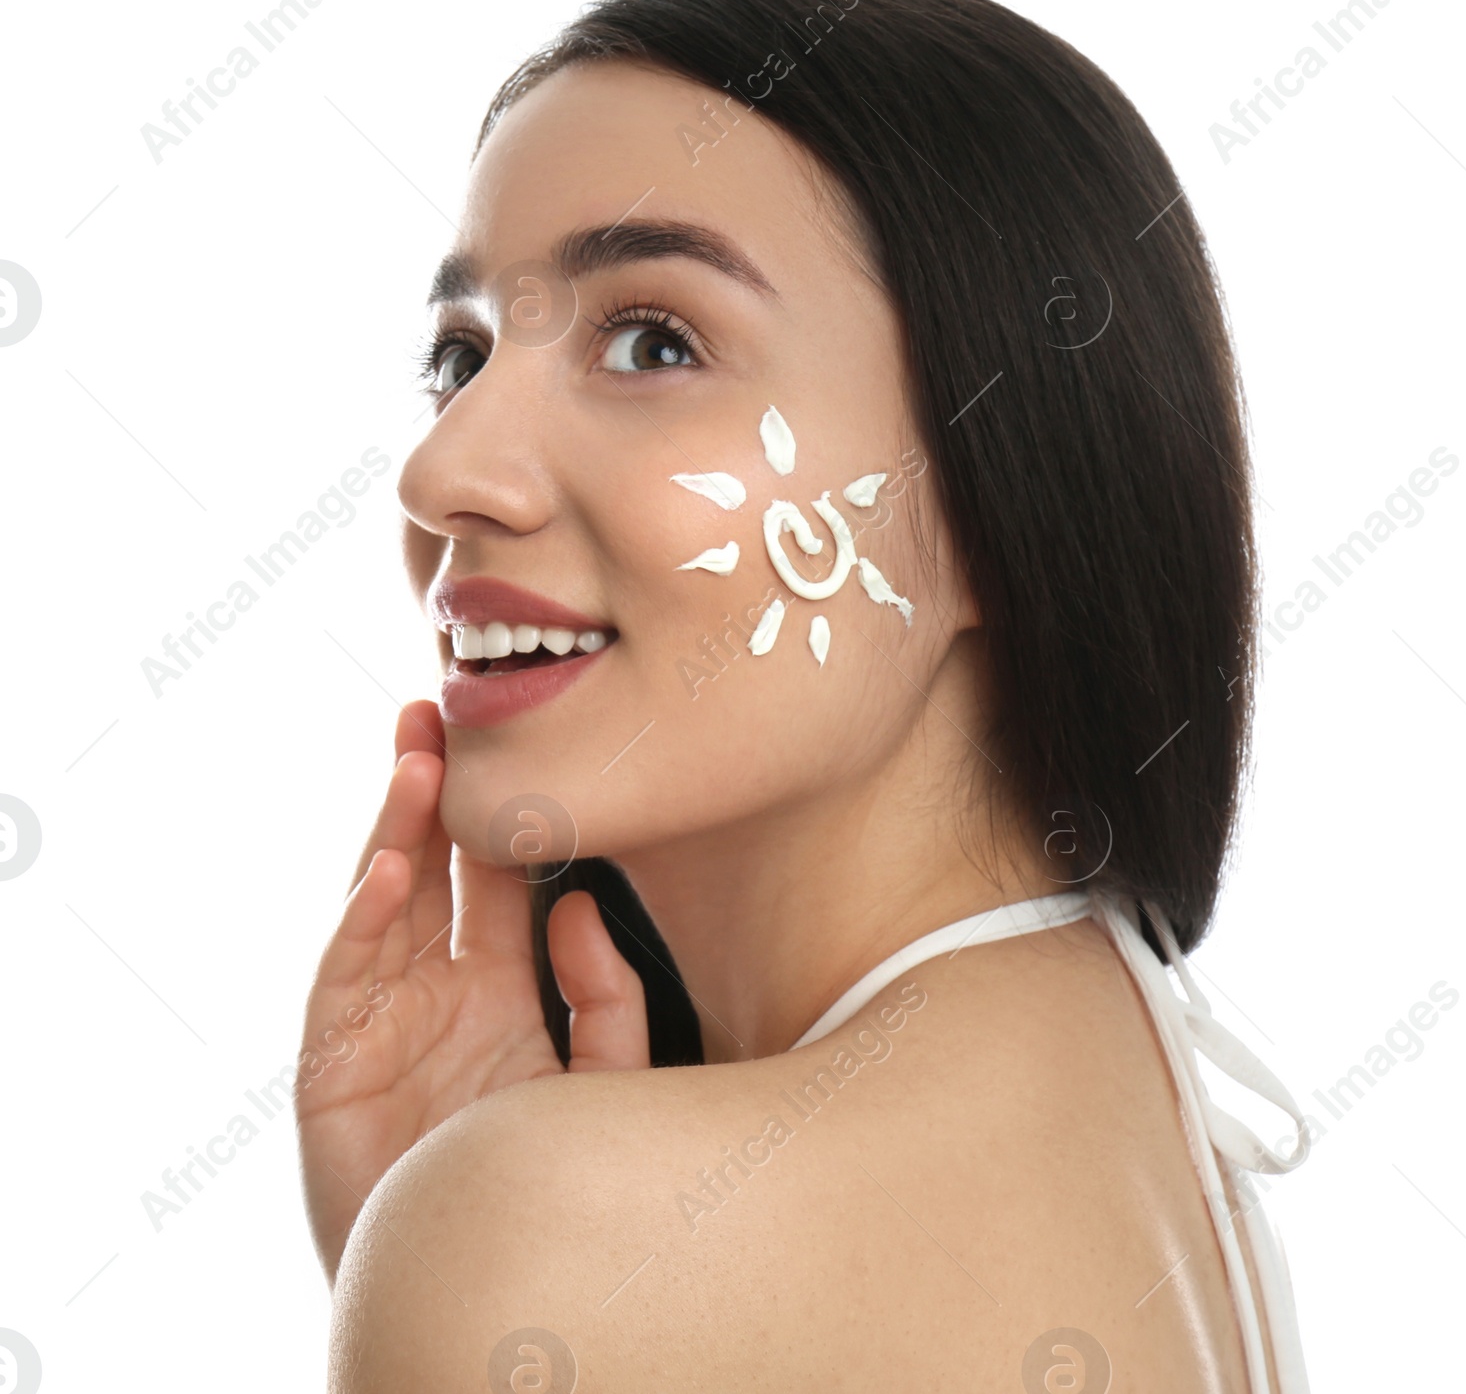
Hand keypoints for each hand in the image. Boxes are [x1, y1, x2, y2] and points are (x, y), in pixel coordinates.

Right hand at [294, 701, 649, 1285]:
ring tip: (413, 762)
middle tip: (437, 712)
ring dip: (393, 831)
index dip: (498, 811)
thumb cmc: (544, 1181)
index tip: (509, 739)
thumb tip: (584, 909)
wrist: (478, 1282)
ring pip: (382, 902)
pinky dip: (363, 921)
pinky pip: (346, 978)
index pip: (492, 877)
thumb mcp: (599, 1084)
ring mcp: (379, 1017)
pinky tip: (389, 870)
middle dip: (429, 791)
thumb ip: (605, 999)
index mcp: (496, 984)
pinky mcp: (332, 1061)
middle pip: (428, 868)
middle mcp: (434, 988)